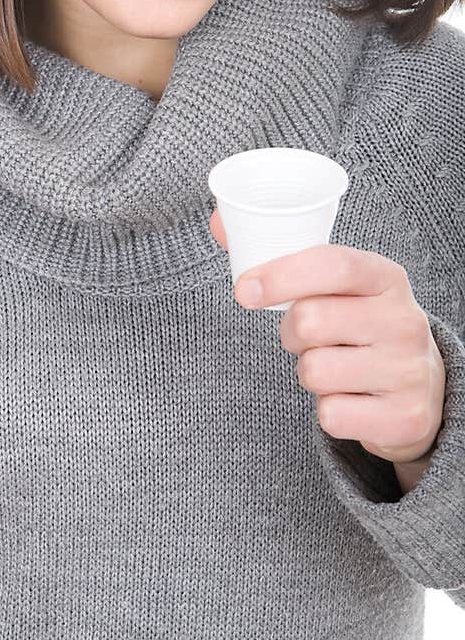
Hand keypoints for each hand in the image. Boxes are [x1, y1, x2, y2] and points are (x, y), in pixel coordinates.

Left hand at [209, 208, 444, 464]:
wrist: (421, 386)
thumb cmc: (359, 323)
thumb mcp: (339, 286)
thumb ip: (280, 256)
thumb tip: (218, 222)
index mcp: (387, 278)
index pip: (333, 264)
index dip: (281, 275)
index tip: (245, 290)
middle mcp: (405, 321)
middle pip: (310, 321)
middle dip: (290, 331)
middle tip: (304, 335)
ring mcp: (409, 371)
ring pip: (315, 371)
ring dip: (308, 371)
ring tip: (333, 364)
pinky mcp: (405, 417)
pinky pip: (331, 415)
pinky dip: (327, 410)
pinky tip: (350, 397)